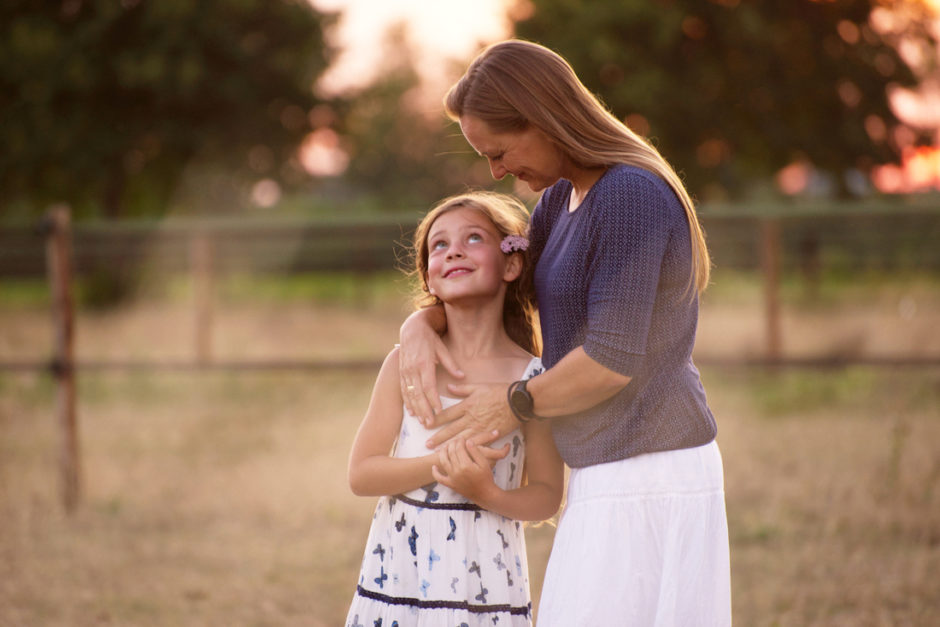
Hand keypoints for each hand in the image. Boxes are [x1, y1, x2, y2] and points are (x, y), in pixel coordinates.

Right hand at [399, 309, 462, 425]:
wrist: (411, 329)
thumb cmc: (429, 338)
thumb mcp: (442, 348)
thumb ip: (451, 364)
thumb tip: (461, 376)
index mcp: (424, 363)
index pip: (429, 386)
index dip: (434, 400)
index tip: (439, 411)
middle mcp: (413, 369)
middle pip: (419, 394)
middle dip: (424, 410)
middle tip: (430, 423)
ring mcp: (405, 372)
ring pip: (410, 394)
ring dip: (416, 409)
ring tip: (422, 421)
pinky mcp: (401, 373)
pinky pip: (404, 390)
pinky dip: (407, 402)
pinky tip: (411, 412)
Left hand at [425, 382, 515, 449]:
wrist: (517, 402)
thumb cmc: (499, 392)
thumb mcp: (479, 386)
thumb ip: (462, 389)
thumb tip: (448, 387)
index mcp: (467, 405)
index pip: (447, 414)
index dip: (436, 420)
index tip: (427, 425)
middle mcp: (471, 418)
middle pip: (451, 429)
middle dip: (438, 437)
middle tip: (427, 445)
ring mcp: (480, 428)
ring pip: (460, 439)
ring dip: (449, 447)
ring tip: (438, 453)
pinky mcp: (489, 435)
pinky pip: (475, 445)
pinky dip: (466, 452)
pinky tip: (460, 457)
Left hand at [431, 438, 507, 502]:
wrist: (485, 494)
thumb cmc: (486, 478)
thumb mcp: (484, 463)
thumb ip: (475, 452)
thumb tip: (468, 441)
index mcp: (466, 465)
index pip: (459, 449)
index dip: (459, 441)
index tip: (462, 438)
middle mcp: (457, 471)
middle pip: (451, 453)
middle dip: (452, 444)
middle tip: (455, 441)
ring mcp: (452, 478)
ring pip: (443, 462)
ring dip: (442, 453)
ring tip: (445, 447)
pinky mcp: (450, 484)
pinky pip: (439, 478)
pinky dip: (435, 472)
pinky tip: (434, 466)